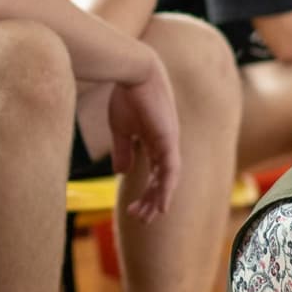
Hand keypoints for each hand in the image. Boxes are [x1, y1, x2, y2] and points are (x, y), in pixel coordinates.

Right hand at [107, 56, 181, 220]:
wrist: (133, 72)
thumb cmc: (125, 95)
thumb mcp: (121, 129)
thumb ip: (123, 150)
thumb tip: (122, 172)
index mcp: (155, 141)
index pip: (155, 173)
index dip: (147, 192)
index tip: (134, 209)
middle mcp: (166, 144)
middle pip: (163, 179)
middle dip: (152, 200)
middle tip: (141, 219)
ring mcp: (169, 142)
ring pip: (168, 179)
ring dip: (158, 199)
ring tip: (148, 217)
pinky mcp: (168, 140)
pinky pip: (170, 170)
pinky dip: (167, 189)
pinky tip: (162, 205)